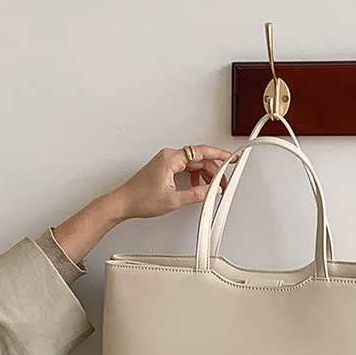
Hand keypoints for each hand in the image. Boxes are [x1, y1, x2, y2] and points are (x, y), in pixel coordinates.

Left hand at [113, 144, 237, 219]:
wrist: (124, 202)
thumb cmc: (140, 199)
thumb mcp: (173, 200)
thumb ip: (196, 194)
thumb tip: (211, 190)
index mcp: (171, 158)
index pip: (202, 152)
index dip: (220, 154)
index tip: (231, 158)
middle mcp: (169, 156)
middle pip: (200, 159)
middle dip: (214, 172)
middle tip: (221, 185)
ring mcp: (167, 161)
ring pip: (194, 164)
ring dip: (205, 176)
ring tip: (210, 189)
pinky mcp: (165, 168)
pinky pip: (186, 168)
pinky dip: (195, 177)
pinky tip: (198, 187)